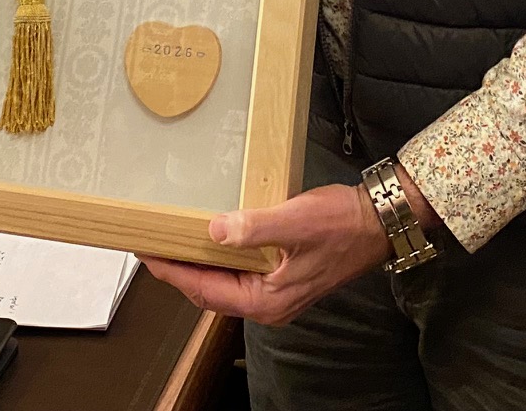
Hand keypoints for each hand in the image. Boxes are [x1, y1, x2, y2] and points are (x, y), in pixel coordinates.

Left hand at [142, 179, 411, 326]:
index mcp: (267, 300)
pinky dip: (220, 257)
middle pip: (209, 292)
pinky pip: (240, 271)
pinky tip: (211, 237)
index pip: (204, 291)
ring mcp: (277, 291)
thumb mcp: (294, 222)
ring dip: (198, 264)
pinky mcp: (283, 275)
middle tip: (150, 245)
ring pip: (223, 282)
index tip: (146, 254)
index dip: (172, 272)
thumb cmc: (342, 225)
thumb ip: (253, 228)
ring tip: (172, 241)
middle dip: (179, 270)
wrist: (378, 221)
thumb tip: (214, 231)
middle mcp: (269, 304)